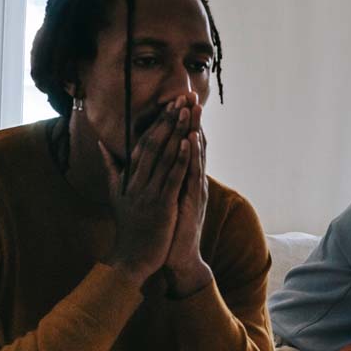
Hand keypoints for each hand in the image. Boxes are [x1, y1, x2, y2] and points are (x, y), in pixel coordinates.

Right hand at [99, 100, 190, 285]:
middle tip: (181, 98)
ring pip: (164, 156)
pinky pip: (172, 178)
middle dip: (169, 120)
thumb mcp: (116, 194)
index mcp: (128, 177)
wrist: (130, 258)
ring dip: (177, 132)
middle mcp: (136, 181)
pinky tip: (189, 142)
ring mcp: (147, 193)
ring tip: (187, 111)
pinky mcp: (160, 205)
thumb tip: (101, 145)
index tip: (169, 104)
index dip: (157, 122)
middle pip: (154, 144)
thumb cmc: (128, 226)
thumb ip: (111, 168)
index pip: (143, 143)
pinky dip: (181, 159)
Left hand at [164, 93, 212, 296]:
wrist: (177, 256)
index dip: (182, 122)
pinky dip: (193, 155)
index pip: (184, 144)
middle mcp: (192, 180)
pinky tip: (192, 139)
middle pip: (193, 144)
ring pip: (196, 154)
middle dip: (191, 119)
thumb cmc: (169, 228)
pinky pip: (193, 174)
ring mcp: (194, 189)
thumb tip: (154, 162)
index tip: (178, 100)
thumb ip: (161, 179)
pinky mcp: (193, 200)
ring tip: (194, 108)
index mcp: (183, 178)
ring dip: (195, 130)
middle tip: (190, 94)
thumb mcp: (163, 198)